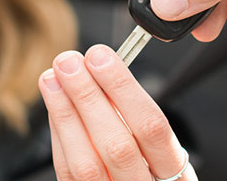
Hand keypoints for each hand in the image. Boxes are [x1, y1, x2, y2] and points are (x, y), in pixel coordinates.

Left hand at [38, 45, 195, 180]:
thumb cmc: (153, 169)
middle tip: (68, 63)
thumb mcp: (160, 148)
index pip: (151, 126)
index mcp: (174, 172)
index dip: (123, 89)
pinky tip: (55, 109)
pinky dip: (60, 137)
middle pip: (117, 145)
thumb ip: (135, 116)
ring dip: (65, 115)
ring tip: (52, 80)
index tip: (101, 57)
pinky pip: (69, 174)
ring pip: (87, 165)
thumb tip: (100, 70)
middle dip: (88, 97)